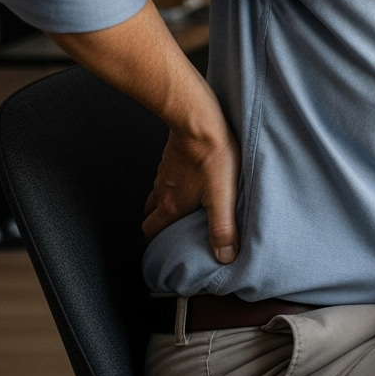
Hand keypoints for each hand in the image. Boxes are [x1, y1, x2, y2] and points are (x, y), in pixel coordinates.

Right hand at [142, 125, 240, 263]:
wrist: (199, 120)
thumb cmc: (212, 155)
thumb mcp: (223, 196)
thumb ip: (223, 227)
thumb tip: (224, 256)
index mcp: (171, 205)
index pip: (151, 231)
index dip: (155, 244)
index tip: (162, 250)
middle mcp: (162, 190)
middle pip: (150, 215)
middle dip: (157, 226)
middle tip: (172, 233)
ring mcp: (164, 172)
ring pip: (156, 195)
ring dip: (164, 205)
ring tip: (182, 210)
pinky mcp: (171, 158)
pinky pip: (165, 177)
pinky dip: (172, 186)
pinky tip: (189, 183)